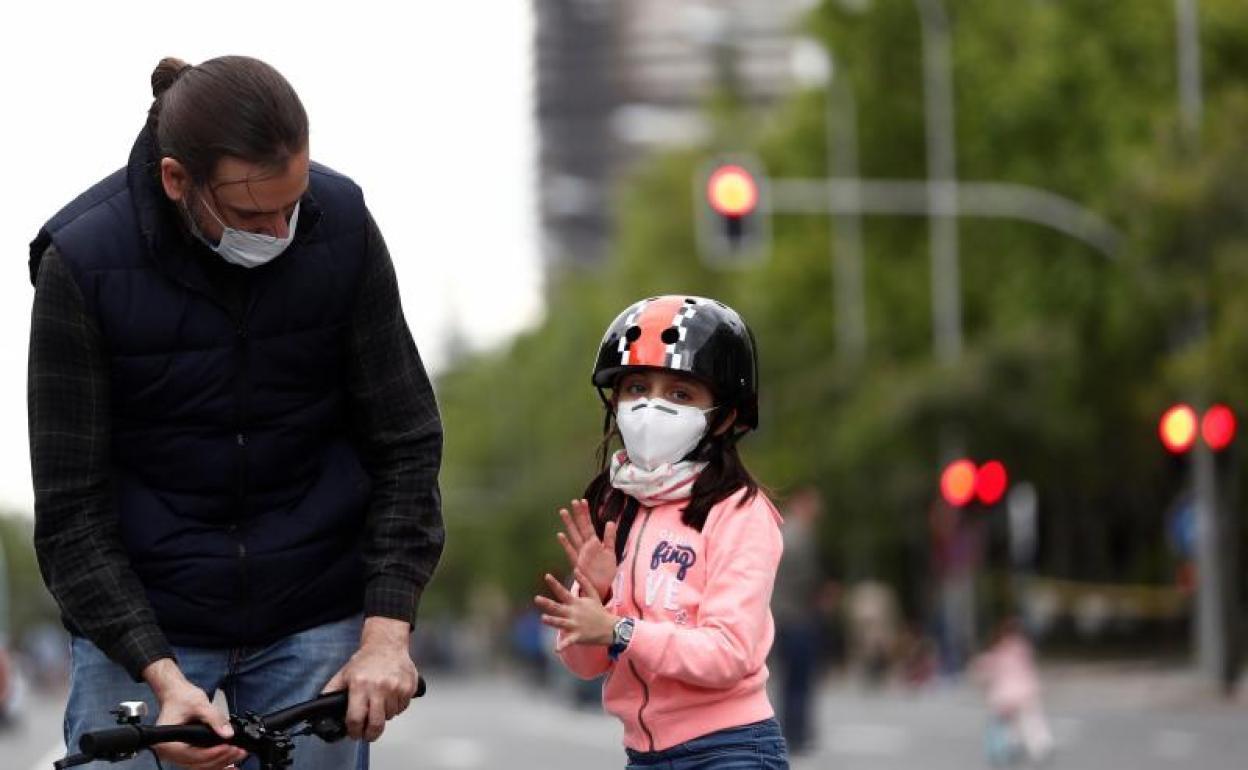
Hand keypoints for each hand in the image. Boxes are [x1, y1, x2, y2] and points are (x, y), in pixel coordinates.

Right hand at [143, 659, 247, 769]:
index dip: (212, 754)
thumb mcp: (200, 704)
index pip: (192, 755)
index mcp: (168, 743)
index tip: (228, 748)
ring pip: (201, 766)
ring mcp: (178, 755)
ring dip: (221, 762)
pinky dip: (216, 762)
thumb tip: (228, 733)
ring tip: (238, 754)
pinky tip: (230, 762)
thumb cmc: (182, 698)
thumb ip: (214, 719)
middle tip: (238, 751)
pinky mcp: (187, 753)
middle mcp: (170, 753)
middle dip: (220, 759)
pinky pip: (201, 763)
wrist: (177, 695)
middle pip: (198, 764)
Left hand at [322, 617, 417, 741]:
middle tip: (368, 734)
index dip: (354, 731)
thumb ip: (331, 691)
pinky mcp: (409, 687)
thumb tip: (320, 706)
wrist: (387, 644)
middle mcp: (379, 688)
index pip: (356, 718)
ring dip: (384, 715)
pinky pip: (402, 708)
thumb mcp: (344, 674)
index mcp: (360, 685)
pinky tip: (391, 697)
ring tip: (380, 704)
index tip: (354, 733)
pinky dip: (396, 707)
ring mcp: (396, 688)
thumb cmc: (366, 659)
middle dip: (370, 734)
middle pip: (376, 724)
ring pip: (390, 716)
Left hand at [535, 570, 618, 650]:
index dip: (554, 584)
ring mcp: (575, 625)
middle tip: (536, 598)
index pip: (563, 592)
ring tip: (543, 618)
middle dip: (547, 603)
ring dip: (552, 621)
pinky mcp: (578, 636)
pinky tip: (556, 649)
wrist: (610, 628)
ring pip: (561, 623)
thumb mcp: (593, 595)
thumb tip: (576, 569)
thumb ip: (584, 582)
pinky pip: (569, 642)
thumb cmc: (599, 611)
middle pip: (558, 607)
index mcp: (576, 603)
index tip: (546, 576)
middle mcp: (574, 613)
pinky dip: (563, 646)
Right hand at [556, 499, 617, 598]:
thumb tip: (610, 522)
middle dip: (577, 514)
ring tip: (563, 512)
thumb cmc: (605, 571)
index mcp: (594, 543)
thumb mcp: (610, 553)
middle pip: (581, 527)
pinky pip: (571, 552)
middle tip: (573, 501)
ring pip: (574, 535)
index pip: (589, 525)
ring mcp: (581, 554)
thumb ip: (609, 538)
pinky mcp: (578, 563)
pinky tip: (560, 535)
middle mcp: (586, 546)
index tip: (583, 500)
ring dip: (569, 524)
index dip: (586, 513)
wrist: (601, 587)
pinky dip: (566, 544)